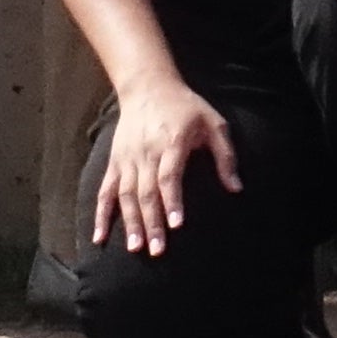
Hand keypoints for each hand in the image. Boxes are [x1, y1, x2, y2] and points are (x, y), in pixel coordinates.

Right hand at [93, 78, 237, 255]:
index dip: (172, 201)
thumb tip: (236, 188)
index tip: (177, 225)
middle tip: (157, 250)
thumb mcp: (213, 123)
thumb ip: (226, 156)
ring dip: (130, 223)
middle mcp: (146, 152)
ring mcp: (127, 159)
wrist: (148, 87)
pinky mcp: (114, 163)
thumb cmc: (186, 107)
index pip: (169, 176)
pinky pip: (105, 191)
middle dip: (152, 222)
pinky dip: (101, 215)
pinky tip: (99, 237)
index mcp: (171, 142)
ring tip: (135, 248)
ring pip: (126, 195)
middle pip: (146, 192)